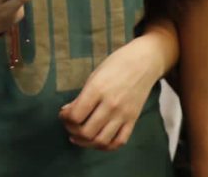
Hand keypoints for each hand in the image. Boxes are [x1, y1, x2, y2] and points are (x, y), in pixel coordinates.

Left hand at [59, 36, 161, 150]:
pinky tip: (97, 140)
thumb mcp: (95, 75)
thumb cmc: (116, 64)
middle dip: (72, 131)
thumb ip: (82, 96)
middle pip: (86, 132)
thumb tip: (68, 112)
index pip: (76, 116)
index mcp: (98, 89)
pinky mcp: (133, 120)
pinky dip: (106, 146)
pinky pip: (119, 141)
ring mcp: (123, 114)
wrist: (144, 61)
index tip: (63, 114)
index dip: (65, 118)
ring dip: (86, 142)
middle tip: (69, 125)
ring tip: (79, 137)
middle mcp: (111, 104)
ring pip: (101, 141)